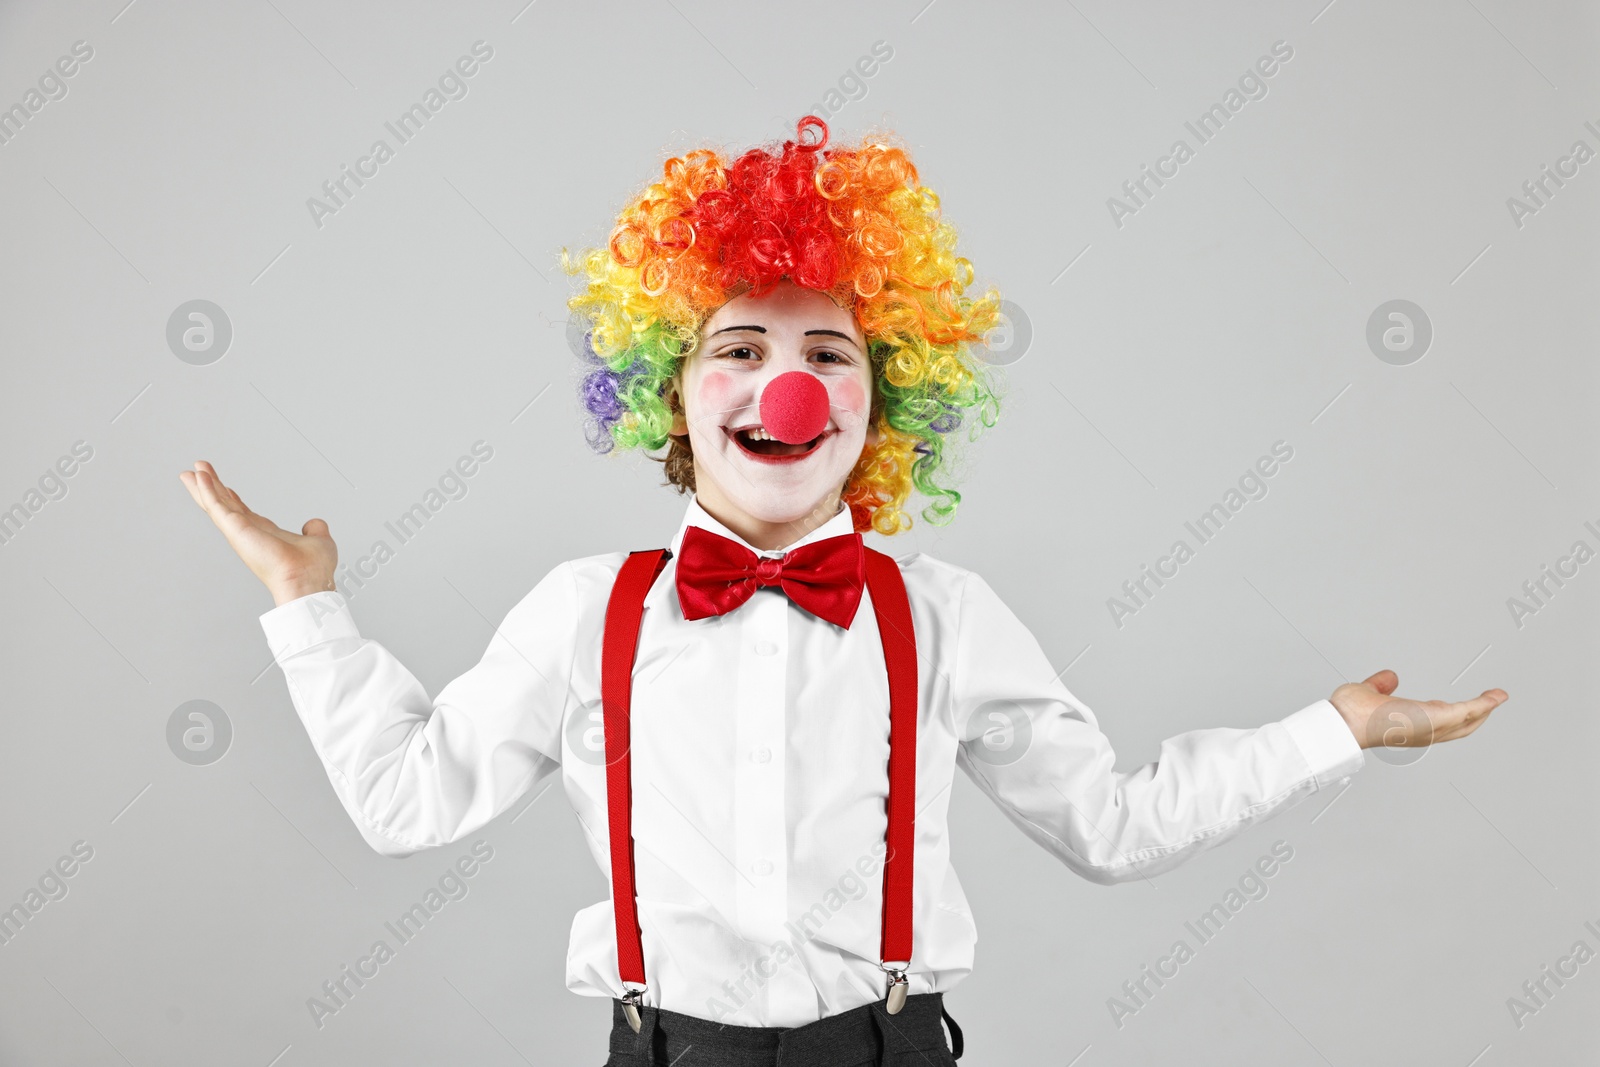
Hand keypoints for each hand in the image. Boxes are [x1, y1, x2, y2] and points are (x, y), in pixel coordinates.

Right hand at [179, 460, 337, 605]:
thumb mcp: (318, 541)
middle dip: (210, 489)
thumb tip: (314, 524)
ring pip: (216, 505)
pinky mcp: (235, 529)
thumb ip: (315, 530)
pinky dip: (207, 490)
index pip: (244, 513)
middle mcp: (249, 533)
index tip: (225, 487)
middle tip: (197, 472)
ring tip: (191, 471)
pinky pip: (217, 506)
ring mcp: (240, 532)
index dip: (232, 499)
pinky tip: (200, 477)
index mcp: (266, 534)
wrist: (307, 580)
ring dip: (203, 486)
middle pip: (224, 506)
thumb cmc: (312, 570)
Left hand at [1330, 669, 1505, 750]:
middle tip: (1492, 701)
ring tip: (1498, 697)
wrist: (1345, 721)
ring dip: (1485, 708)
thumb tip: (1390, 677)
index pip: (1438, 720)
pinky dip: (1484, 705)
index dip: (1452, 713)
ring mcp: (1431, 727)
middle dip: (1478, 714)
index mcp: (1410, 724)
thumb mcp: (1369, 693)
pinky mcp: (1436, 719)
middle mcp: (1423, 731)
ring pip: (1467, 720)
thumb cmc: (1350, 714)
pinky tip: (1495, 697)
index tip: (1464, 705)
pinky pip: (1467, 712)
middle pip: (1460, 726)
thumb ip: (1380, 685)